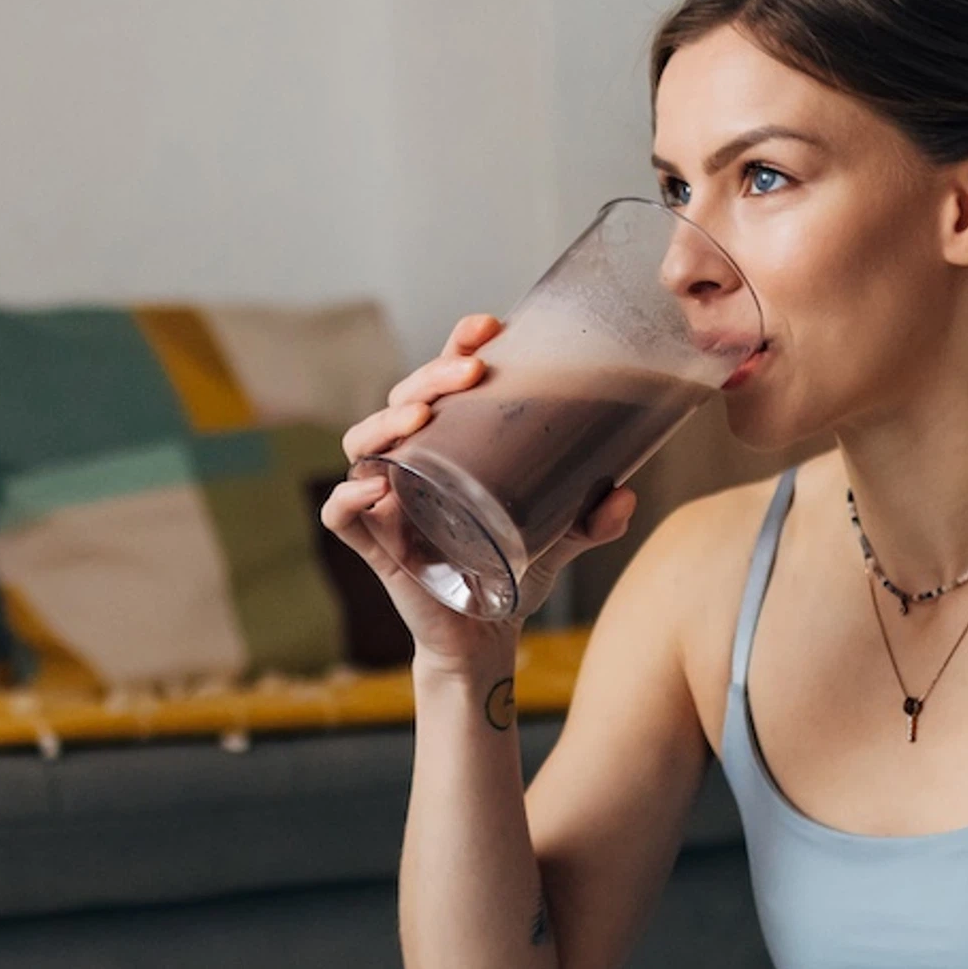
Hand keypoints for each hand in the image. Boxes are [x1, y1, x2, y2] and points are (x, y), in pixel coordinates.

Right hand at [324, 315, 641, 666]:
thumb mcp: (561, 539)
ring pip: (363, 444)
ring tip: (420, 417)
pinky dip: (347, 498)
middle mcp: (411, 465)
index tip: (489, 328)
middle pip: (402, 402)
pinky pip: (342, 516)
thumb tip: (625, 495)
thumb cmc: (511, 574)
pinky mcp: (376, 548)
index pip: (442, 383)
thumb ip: (591, 520)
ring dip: (385, 421)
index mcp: (448, 448)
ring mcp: (388, 503)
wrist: (485, 640)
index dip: (456, 348)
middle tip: (471, 373)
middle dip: (430, 376)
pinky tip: (373, 486)